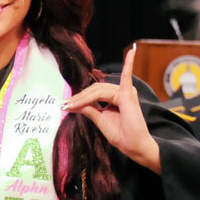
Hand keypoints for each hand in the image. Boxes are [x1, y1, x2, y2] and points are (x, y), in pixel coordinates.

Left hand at [62, 45, 161, 173]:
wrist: (134, 147)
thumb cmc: (122, 136)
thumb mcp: (100, 120)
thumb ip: (89, 110)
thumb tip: (72, 104)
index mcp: (115, 97)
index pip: (94, 92)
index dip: (80, 98)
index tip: (65, 105)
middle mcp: (121, 92)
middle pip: (95, 89)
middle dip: (80, 97)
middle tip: (65, 105)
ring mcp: (126, 92)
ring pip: (99, 90)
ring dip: (83, 97)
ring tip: (71, 104)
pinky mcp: (128, 95)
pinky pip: (127, 77)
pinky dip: (129, 64)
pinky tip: (131, 52)